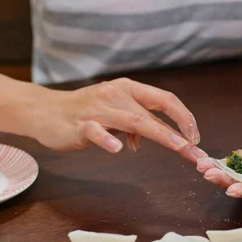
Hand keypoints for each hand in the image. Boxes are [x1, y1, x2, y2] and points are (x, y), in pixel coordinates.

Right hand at [27, 78, 207, 161]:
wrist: (45, 111)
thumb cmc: (84, 113)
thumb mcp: (114, 114)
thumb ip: (133, 124)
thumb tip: (143, 141)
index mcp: (128, 89)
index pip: (164, 99)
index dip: (183, 117)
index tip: (195, 139)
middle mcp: (116, 95)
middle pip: (152, 114)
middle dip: (178, 133)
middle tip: (195, 152)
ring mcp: (98, 109)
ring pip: (132, 120)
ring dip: (158, 134)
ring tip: (177, 146)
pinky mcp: (80, 124)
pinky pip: (96, 131)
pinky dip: (107, 139)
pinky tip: (118, 149)